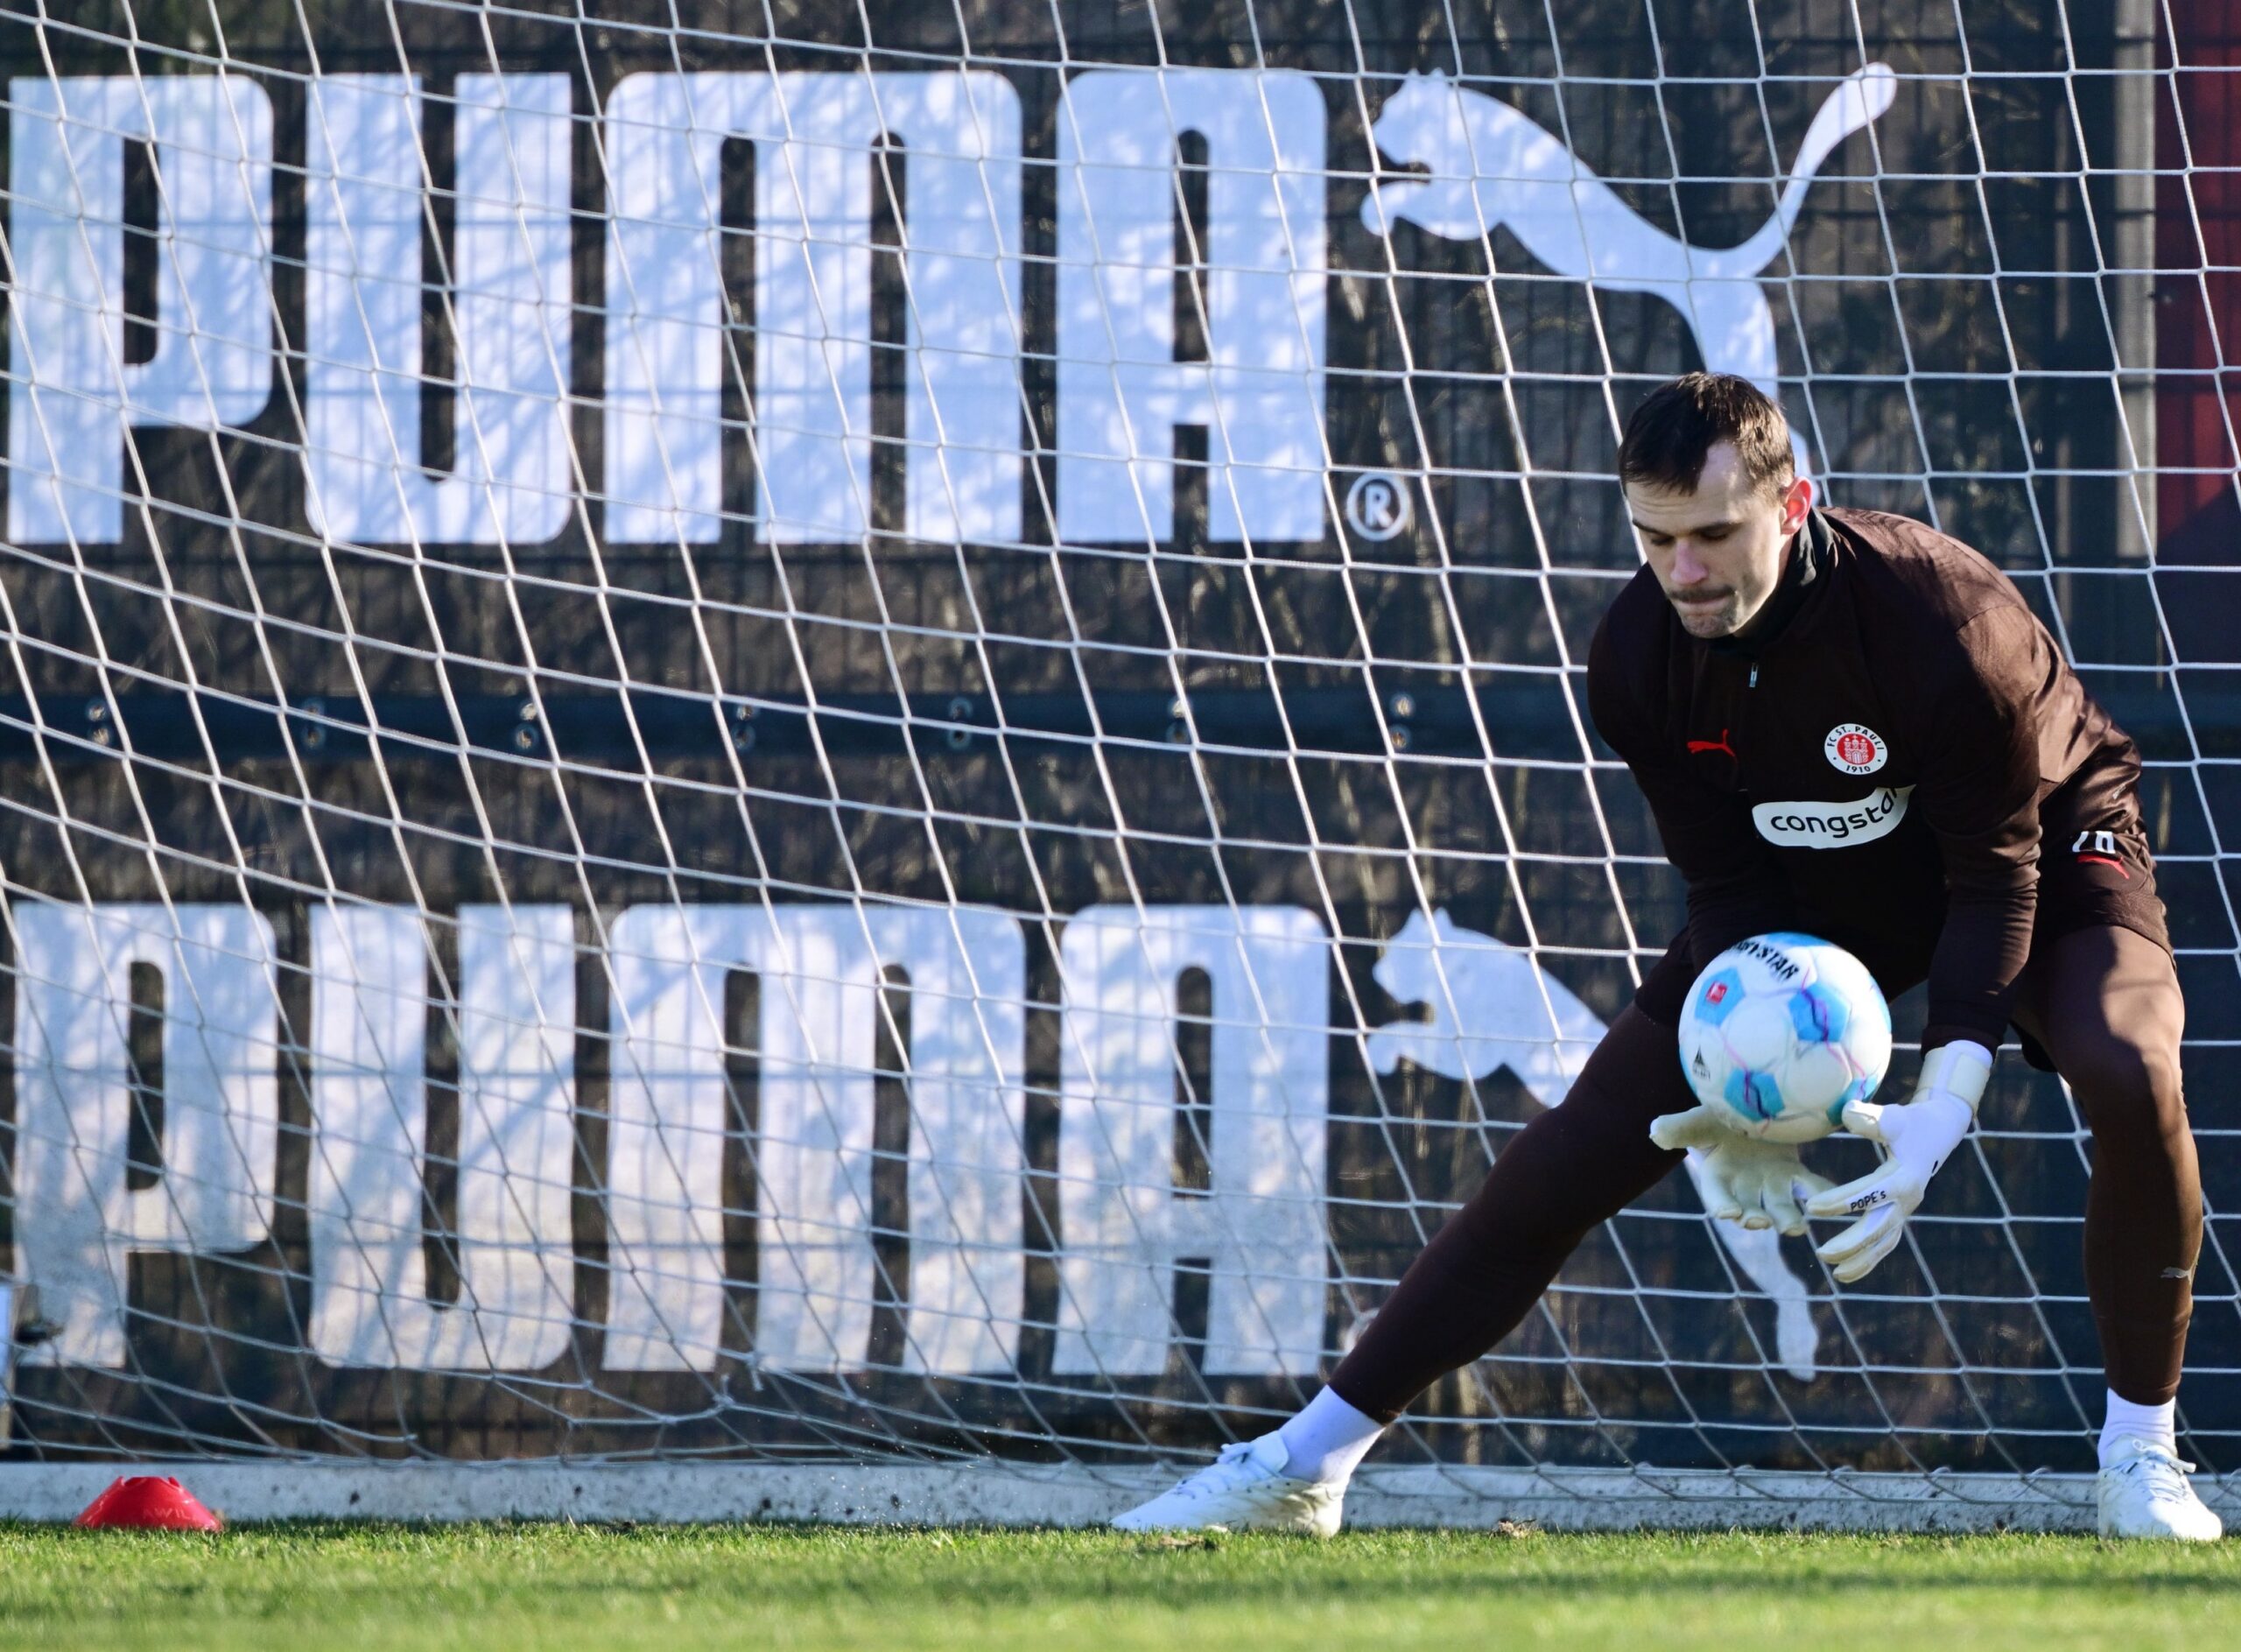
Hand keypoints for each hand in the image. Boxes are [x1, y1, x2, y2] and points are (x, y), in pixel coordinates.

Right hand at [1649, 1105, 1834, 1236]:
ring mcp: (1771, 1182)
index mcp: (1718, 1175)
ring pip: (1780, 1206)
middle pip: (1750, 1208)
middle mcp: (1745, 1186)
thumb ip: (1679, 1127)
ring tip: (1796, 1228)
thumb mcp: (1699, 1118)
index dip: (1722, 1205)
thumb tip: (1655, 1132)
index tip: (1730, 1213)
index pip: (1717, 1195)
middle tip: (1761, 1223)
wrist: (1747, 1106)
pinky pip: (1809, 1186)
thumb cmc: (1717, 1114)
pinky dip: (1820, 1194)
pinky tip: (1831, 1201)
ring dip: (1787, 1219)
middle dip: (1755, 1219)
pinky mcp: (1794, 1173)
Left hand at [1804, 1041, 1992, 1281]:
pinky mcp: (1901, 1215)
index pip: (1869, 1193)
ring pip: (1884, 1242)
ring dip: (1861, 1259)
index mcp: (1904, 1177)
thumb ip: (1871, 1118)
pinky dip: (1869, 1259)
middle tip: (1821, 1253)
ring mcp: (1906, 1210)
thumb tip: (1846, 1114)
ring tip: (1834, 1273)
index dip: (1841, 1201)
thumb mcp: (1894, 1116)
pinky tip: (1845, 1273)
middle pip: (1879, 1227)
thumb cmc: (1910, 1123)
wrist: (1937, 1132)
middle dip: (1851, 1243)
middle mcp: (1907, 1199)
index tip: (1811, 1208)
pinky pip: (1885, 1242)